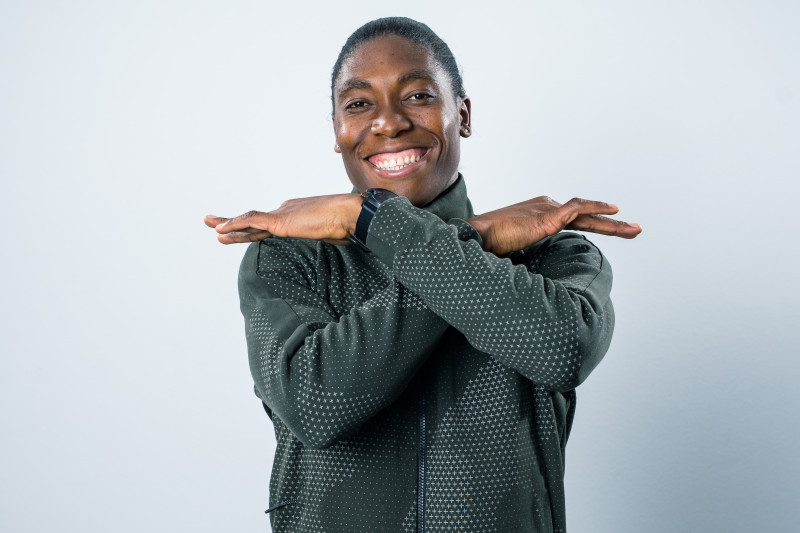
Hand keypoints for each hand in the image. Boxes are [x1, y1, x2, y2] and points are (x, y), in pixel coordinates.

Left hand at [205, 194, 362, 244]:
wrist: (351, 215)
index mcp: (295, 216)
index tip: (239, 234)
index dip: (251, 231)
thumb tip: (338, 238)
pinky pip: (251, 222)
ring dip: (226, 223)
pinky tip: (219, 230)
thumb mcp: (331, 234)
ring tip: (209, 224)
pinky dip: (234, 226)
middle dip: (232, 222)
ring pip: (247, 220)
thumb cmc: (347, 224)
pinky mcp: (280, 221)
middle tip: (212, 222)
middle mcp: (285, 212)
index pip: (268, 225)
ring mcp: (282, 216)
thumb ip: (326, 235)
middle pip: (253, 221)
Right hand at [466, 196, 641, 256]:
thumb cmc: (490, 246)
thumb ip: (532, 257)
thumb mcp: (517, 251)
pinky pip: (577, 209)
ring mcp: (547, 210)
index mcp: (542, 216)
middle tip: (636, 230)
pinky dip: (597, 208)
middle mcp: (547, 207)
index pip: (576, 220)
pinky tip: (615, 211)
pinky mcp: (546, 216)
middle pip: (587, 216)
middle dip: (613, 224)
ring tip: (634, 229)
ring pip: (587, 213)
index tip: (617, 233)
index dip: (598, 226)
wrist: (476, 237)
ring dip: (613, 222)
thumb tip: (538, 281)